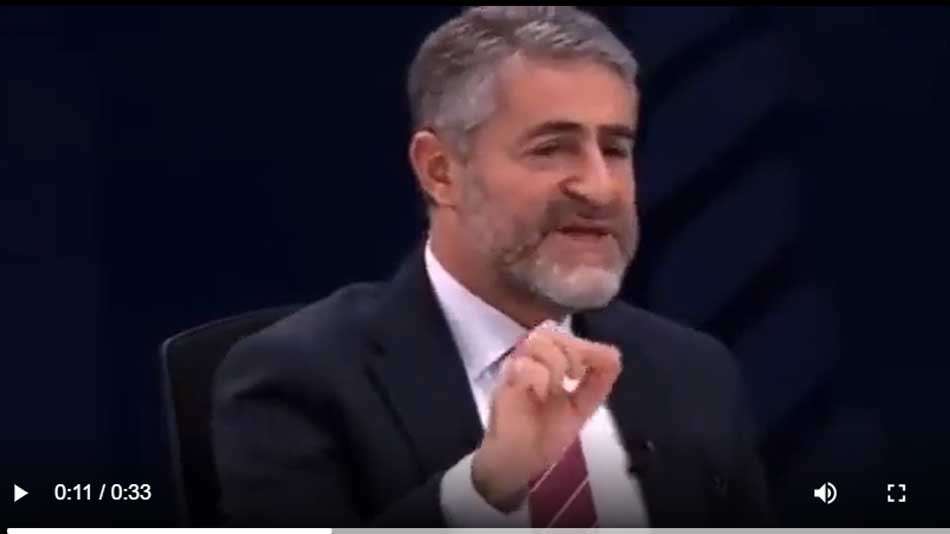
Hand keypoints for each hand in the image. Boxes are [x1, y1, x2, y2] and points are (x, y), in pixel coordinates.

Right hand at [470, 320, 621, 511]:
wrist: (519, 463)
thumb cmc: (545, 433)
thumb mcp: (581, 407)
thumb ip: (597, 383)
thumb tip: (615, 355)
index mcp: (546, 363)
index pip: (562, 334)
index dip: (582, 345)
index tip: (586, 371)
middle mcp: (528, 362)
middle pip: (547, 331)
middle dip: (571, 351)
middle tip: (574, 377)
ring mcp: (514, 371)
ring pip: (536, 342)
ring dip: (554, 362)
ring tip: (556, 387)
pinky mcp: (504, 387)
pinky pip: (522, 367)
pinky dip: (539, 378)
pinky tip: (541, 395)